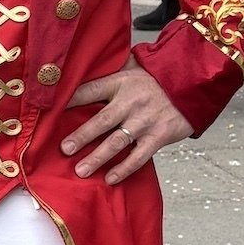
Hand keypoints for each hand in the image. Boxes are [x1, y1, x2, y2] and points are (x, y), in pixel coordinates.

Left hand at [59, 63, 195, 185]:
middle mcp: (131, 101)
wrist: (193, 81)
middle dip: (81, 136)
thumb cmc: (157, 76)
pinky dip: (124, 168)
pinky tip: (110, 179)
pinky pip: (139, 156)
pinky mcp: (160, 136)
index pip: (90, 90)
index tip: (50, 110)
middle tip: (64, 149)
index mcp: (121, 82)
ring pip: (117, 142)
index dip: (70, 100)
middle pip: (101, 120)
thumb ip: (111, 69)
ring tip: (80, 170)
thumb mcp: (134, 66)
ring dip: (98, 157)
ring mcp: (145, 120)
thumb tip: (82, 67)